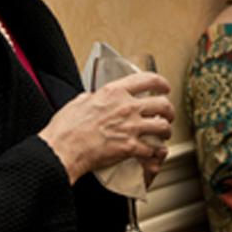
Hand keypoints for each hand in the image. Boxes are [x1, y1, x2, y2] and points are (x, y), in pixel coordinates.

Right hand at [38, 72, 174, 183]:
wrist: (63, 149)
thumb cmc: (66, 128)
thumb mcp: (80, 101)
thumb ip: (94, 97)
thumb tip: (96, 97)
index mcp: (115, 92)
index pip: (148, 80)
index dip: (161, 83)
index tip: (164, 87)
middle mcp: (127, 107)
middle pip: (162, 104)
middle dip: (169, 110)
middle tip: (167, 114)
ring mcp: (130, 127)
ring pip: (163, 126)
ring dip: (166, 131)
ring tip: (163, 134)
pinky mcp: (130, 147)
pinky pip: (152, 148)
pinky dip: (154, 151)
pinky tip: (152, 152)